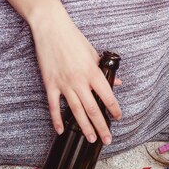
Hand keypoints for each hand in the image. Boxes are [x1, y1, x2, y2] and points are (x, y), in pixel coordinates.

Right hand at [31, 9, 121, 144]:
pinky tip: (61, 130)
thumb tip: (118, 82)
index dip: (114, 110)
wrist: (51, 28)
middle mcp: (80, 81)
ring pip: (76, 111)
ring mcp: (64, 84)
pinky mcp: (50, 84)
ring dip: (84, 127)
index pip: (108, 97)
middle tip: (107, 139)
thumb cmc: (73, 39)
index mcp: (93, 73)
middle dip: (101, 127)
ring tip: (90, 139)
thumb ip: (105, 71)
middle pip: (93, 110)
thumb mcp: (94, 53)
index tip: (118, 118)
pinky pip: (54, 106)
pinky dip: (57, 120)